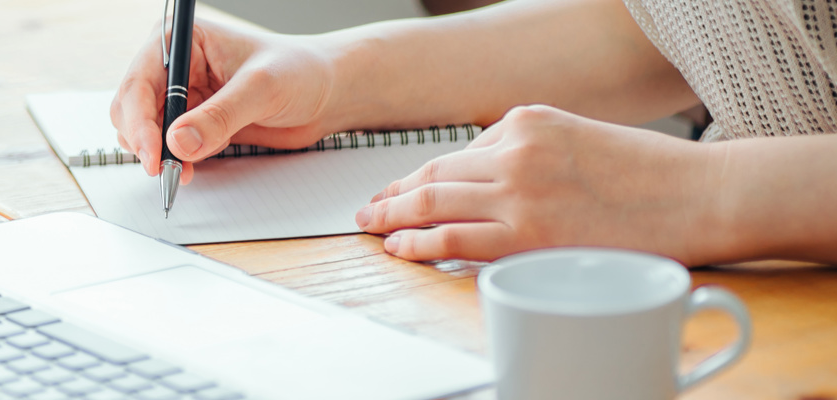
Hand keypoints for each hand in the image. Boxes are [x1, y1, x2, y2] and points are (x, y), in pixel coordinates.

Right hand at [110, 18, 342, 183]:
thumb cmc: (301, 72)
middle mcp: (176, 65)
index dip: (139, 120)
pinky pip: (166, 146)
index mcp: (184, 40)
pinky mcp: (192, 122)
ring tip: (182, 171)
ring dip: (156, 154)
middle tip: (165, 170)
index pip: (140, 80)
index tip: (153, 154)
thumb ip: (220, 116)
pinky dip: (172, 161)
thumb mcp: (262, 89)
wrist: (326, 94)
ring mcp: (182, 95)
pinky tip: (190, 169)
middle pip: (130, 107)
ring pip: (142, 130)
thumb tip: (178, 142)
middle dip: (143, 140)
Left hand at [355, 105, 726, 264]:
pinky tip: (399, 246)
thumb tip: (488, 183)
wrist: (703, 195)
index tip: (403, 189)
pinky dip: (416, 241)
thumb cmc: (654, 176)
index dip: (422, 176)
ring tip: (373, 227)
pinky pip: (452, 236)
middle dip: (394, 193)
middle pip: (433, 174)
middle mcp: (514, 150)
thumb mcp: (580, 140)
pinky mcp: (526, 232)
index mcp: (528, 120)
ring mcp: (518, 190)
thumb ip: (532, 156)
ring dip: (394, 216)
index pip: (457, 154)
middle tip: (370, 208)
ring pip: (432, 202)